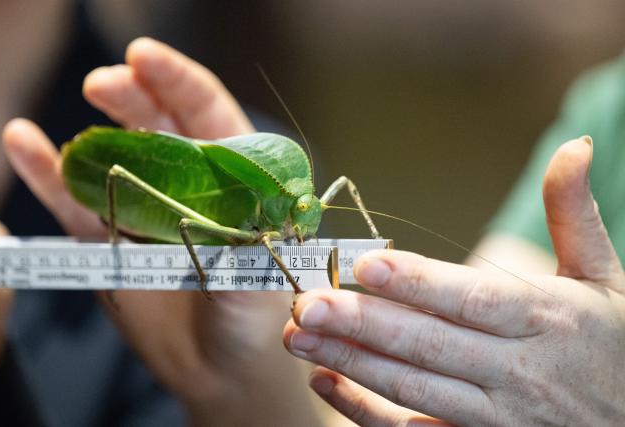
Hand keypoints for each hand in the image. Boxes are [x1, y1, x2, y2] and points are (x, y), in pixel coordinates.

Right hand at [4, 38, 322, 424]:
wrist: (220, 368)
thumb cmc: (257, 322)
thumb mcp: (261, 288)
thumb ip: (247, 254)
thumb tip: (236, 220)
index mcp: (236, 185)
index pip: (211, 118)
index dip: (180, 83)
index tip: (147, 58)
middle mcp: (190, 188)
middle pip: (160, 128)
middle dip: (136, 99)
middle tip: (107, 83)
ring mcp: (147, 210)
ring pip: (114, 159)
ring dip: (93, 128)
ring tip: (76, 102)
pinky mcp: (111, 240)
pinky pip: (77, 204)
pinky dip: (50, 175)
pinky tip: (26, 144)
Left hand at [284, 137, 624, 425]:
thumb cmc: (613, 348)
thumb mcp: (604, 279)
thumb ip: (574, 214)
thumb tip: (573, 147)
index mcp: (545, 319)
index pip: (472, 299)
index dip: (417, 283)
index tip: (364, 265)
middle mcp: (517, 371)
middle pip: (428, 345)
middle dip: (362, 323)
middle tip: (305, 303)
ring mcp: (496, 417)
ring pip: (412, 389)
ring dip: (350, 362)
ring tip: (297, 336)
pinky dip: (365, 413)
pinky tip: (323, 382)